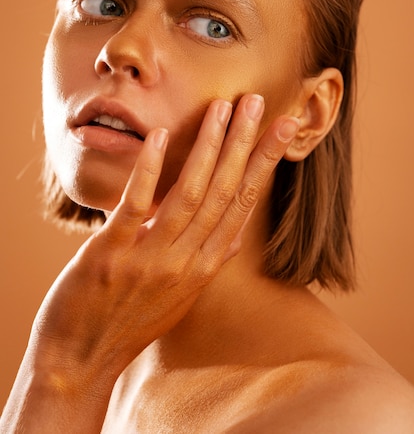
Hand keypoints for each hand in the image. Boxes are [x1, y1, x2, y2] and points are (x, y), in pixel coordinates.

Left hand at [30, 95, 298, 391]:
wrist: (82, 360)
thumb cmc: (133, 321)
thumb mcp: (184, 295)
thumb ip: (210, 261)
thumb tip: (236, 234)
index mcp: (206, 264)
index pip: (244, 203)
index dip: (264, 163)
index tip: (281, 130)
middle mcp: (188, 260)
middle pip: (225, 192)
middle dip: (245, 143)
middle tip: (258, 102)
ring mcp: (152, 258)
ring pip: (191, 194)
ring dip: (209, 147)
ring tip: (223, 108)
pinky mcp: (113, 255)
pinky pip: (138, 206)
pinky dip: (151, 171)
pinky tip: (160, 137)